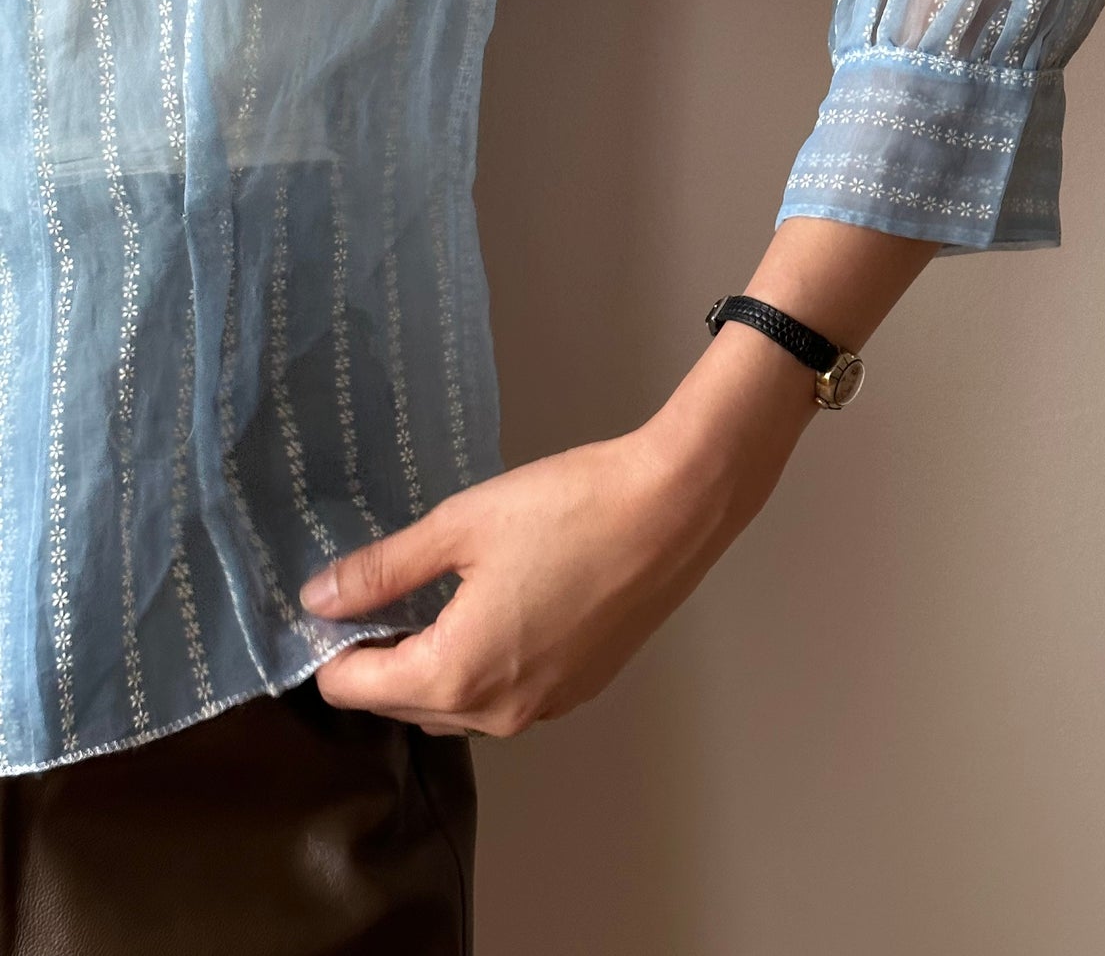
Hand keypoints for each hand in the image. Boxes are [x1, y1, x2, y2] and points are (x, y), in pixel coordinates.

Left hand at [302, 218, 934, 736]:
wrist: (672, 508)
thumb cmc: (564, 507)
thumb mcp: (459, 527)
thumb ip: (383, 570)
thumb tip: (317, 599)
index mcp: (454, 674)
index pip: (356, 689)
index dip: (333, 647)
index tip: (334, 602)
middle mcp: (495, 712)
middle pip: (405, 705)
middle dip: (382, 659)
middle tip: (383, 590)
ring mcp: (543, 709)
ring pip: (458, 705)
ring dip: (434, 666)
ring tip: (437, 596)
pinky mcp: (579, 691)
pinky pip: (505, 696)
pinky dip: (485, 666)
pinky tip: (499, 605)